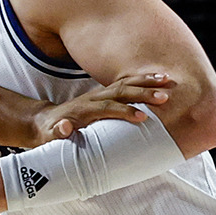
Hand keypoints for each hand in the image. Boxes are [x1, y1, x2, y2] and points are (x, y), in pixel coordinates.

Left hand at [33, 72, 173, 141]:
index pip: (107, 107)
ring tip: (168, 80)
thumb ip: (57, 132)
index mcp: (84, 109)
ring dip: (147, 81)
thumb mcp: (49, 135)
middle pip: (121, 91)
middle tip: (164, 97)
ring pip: (126, 83)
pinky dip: (143, 80)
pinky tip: (161, 79)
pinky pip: (126, 84)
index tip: (143, 117)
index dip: (124, 111)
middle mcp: (94, 98)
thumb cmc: (51, 132)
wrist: (47, 121)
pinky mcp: (106, 93)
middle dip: (143, 93)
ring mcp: (101, 93)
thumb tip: (64, 127)